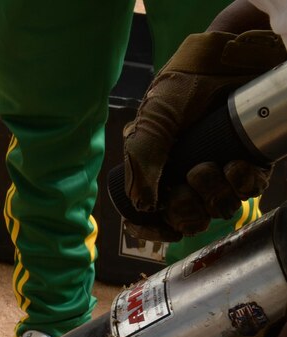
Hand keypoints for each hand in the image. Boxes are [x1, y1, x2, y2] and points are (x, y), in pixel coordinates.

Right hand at [122, 30, 285, 240]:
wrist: (230, 53)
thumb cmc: (185, 81)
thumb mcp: (152, 119)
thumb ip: (140, 161)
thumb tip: (143, 207)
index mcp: (154, 169)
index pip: (149, 215)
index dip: (154, 229)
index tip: (164, 229)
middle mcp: (186, 174)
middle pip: (187, 218)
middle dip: (187, 211)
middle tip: (186, 188)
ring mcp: (219, 168)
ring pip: (219, 208)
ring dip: (215, 196)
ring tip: (212, 167)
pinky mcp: (249, 160)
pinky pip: (250, 189)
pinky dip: (243, 183)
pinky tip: (236, 164)